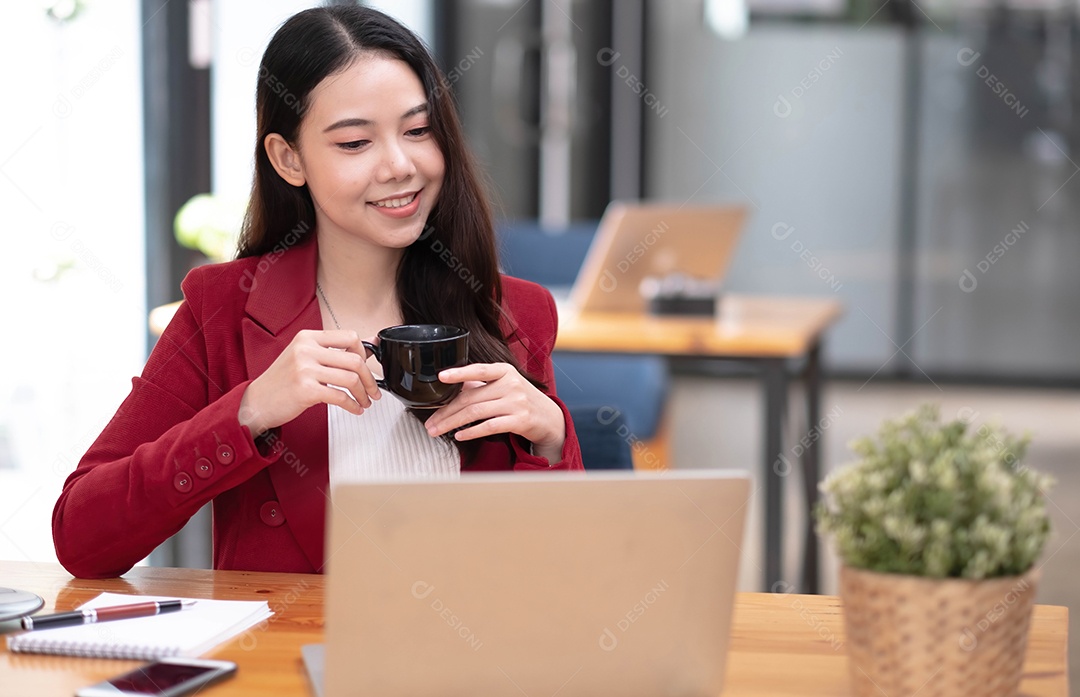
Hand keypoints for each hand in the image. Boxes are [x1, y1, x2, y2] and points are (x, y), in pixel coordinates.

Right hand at [238, 329, 380, 434]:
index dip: (365, 353)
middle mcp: (306, 350)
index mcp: (308, 337)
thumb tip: (370, 342)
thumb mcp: (304, 357)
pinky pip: (340, 397)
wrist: (256, 401)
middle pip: (355, 359)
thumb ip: (333, 350)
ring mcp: (305, 369)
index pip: (349, 336)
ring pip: (351, 378)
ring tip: (365, 401)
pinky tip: (355, 409)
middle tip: (373, 390)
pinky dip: (353, 405)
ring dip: (364, 393)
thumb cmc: (282, 380)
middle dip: (370, 378)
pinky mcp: (305, 390)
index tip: (367, 366)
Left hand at [424, 363, 566, 462]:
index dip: (459, 373)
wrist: (549, 417)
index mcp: (505, 371)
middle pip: (470, 397)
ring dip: (453, 423)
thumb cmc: (521, 400)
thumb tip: (451, 388)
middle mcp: (511, 384)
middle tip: (430, 422)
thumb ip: (481, 385)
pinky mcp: (520, 420)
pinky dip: (471, 432)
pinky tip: (459, 436)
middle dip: (446, 411)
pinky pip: (489, 426)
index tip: (441, 376)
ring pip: (476, 412)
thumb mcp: (505, 385)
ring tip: (438, 430)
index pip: (479, 370)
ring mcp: (517, 402)